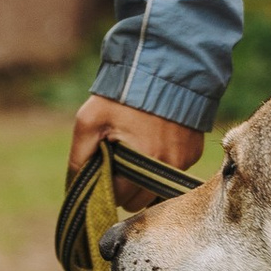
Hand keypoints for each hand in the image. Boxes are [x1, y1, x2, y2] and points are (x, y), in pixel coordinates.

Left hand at [68, 95, 204, 205]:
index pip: (119, 199)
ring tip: (137, 151)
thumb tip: (76, 188)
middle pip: (139, 202)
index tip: (103, 171)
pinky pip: (173, 174)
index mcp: (140, 164)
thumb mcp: (90, 121)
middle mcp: (167, 168)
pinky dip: (161, 166)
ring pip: (156, 191)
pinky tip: (155, 143)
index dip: (106, 187)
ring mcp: (184, 162)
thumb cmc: (121, 96)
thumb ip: (79, 158)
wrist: (163, 68)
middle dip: (126, 187)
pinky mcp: (194, 153)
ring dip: (144, 180)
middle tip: (119, 161)